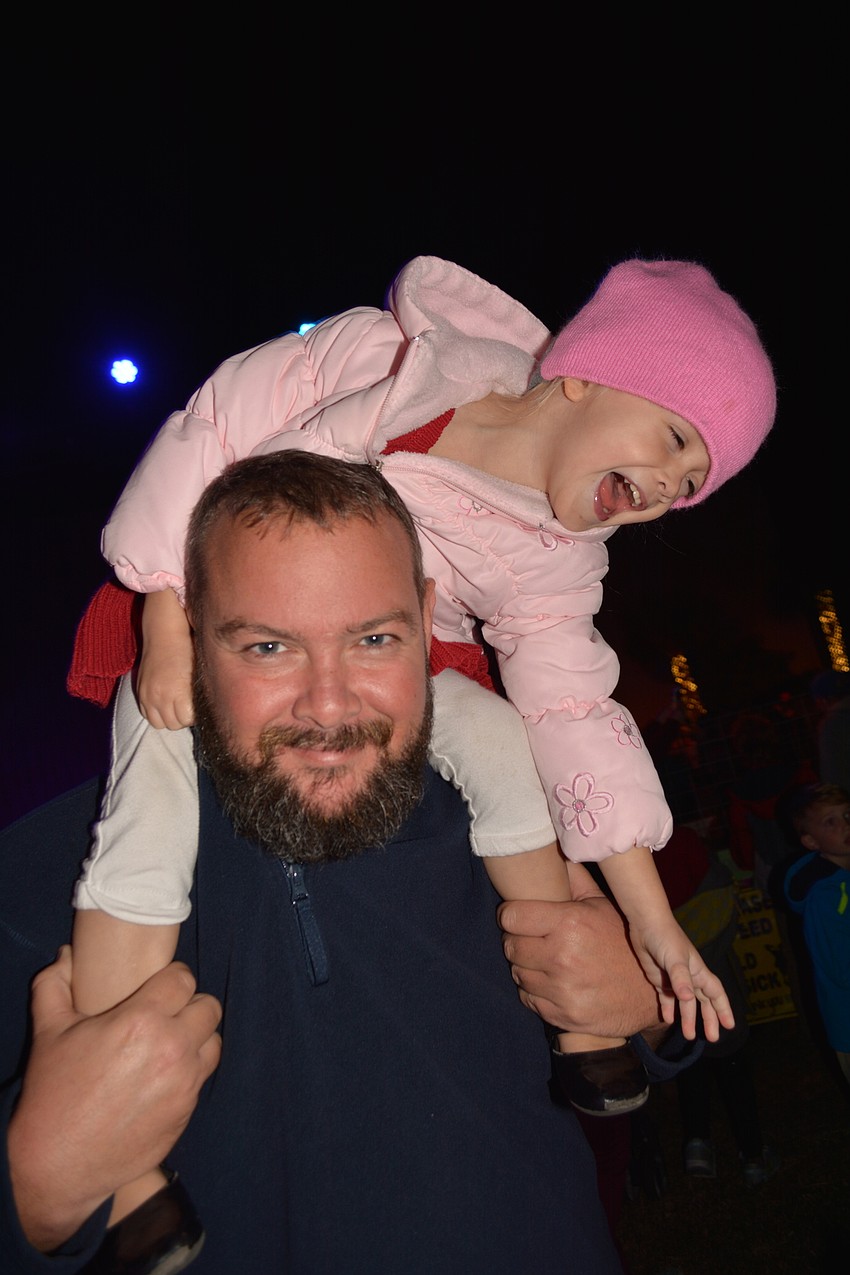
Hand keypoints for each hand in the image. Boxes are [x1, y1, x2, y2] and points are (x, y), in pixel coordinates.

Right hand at [7, 947, 221, 1251]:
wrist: (58, 1164)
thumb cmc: (53, 1095)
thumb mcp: (48, 1032)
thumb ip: (55, 984)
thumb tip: (66, 956)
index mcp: (142, 1021)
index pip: (183, 979)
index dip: (171, 979)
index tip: (158, 986)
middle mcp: (172, 1049)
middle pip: (208, 1007)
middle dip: (188, 1006)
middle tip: (166, 1014)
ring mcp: (184, 1084)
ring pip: (213, 1042)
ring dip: (196, 1038)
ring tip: (170, 1044)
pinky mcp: (187, 1112)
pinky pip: (203, 1078)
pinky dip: (190, 1071)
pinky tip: (164, 1076)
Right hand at [137, 590, 194, 728]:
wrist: (164, 633)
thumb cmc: (188, 650)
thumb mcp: (200, 673)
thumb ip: (200, 695)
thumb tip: (207, 711)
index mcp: (179, 693)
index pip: (189, 720)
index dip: (196, 714)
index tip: (200, 706)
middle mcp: (161, 697)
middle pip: (174, 724)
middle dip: (183, 717)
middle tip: (190, 705)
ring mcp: (148, 695)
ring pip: (159, 723)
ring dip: (169, 717)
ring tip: (178, 705)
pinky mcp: (140, 691)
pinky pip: (147, 714)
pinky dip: (156, 713)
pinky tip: (165, 702)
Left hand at [498, 863, 662, 1037]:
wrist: (647, 996)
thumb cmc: (621, 943)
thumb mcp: (603, 906)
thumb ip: (574, 880)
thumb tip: (558, 851)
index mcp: (570, 924)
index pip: (511, 917)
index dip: (510, 915)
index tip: (516, 917)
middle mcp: (562, 957)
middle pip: (510, 946)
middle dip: (517, 941)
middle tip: (531, 940)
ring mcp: (561, 990)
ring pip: (517, 973)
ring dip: (525, 967)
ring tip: (544, 961)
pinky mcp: (561, 1014)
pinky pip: (527, 998)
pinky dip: (534, 990)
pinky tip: (551, 982)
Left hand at [628, 919, 735, 1041]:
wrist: (645, 924)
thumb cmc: (665, 938)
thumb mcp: (674, 958)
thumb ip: (680, 978)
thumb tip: (688, 998)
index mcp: (698, 971)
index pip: (715, 993)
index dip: (723, 1009)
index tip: (729, 1026)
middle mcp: (689, 977)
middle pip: (703, 1002)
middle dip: (708, 1019)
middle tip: (712, 1038)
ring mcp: (674, 979)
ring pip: (685, 1003)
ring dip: (688, 1018)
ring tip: (689, 1036)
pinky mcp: (659, 979)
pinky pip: (667, 998)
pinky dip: (669, 1009)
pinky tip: (668, 1020)